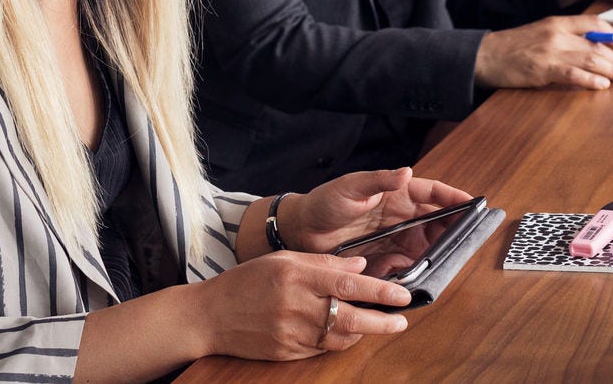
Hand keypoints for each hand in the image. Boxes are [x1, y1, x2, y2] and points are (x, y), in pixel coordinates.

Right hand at [191, 251, 411, 359]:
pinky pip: (322, 349)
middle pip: (349, 316)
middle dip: (381, 320)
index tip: (401, 294)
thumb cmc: (247, 281)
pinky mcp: (287, 352)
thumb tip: (361, 264)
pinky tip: (348, 333)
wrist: (210, 315)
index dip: (378, 290)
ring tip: (378, 324)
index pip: (347, 283)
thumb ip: (324, 262)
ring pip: (339, 337)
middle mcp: (296, 305)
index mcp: (296, 276)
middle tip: (402, 320)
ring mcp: (292, 333)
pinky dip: (338, 341)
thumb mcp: (283, 260)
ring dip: (362, 332)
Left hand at [285, 168, 472, 253]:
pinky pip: (409, 267)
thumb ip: (379, 180)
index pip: (432, 193)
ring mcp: (396, 238)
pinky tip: (417, 276)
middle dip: (453, 230)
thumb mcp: (351, 187)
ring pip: (427, 246)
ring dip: (437, 254)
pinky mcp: (387, 259)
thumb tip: (406, 172)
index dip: (454, 198)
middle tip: (465, 239)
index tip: (473, 204)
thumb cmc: (325, 202)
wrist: (301, 233)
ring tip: (446, 261)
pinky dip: (416, 271)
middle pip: (437, 222)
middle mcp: (401, 216)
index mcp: (396, 193)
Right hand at [474, 15, 612, 90]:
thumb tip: (588, 49)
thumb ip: (563, 38)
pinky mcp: (543, 69)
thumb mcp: (539, 34)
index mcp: (556, 22)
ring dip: (610, 70)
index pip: (592, 22)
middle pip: (595, 44)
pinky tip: (602, 84)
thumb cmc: (512, 48)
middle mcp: (556, 34)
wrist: (486, 55)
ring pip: (589, 59)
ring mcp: (550, 51)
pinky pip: (573, 74)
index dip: (610, 33)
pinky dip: (590, 79)